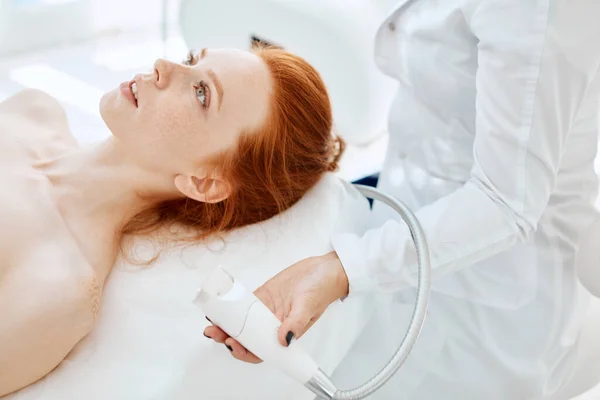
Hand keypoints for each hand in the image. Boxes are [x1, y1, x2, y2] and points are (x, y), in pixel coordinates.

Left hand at [204, 251, 348, 362]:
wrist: (324, 269)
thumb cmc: (322, 289)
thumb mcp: (308, 307)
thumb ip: (296, 324)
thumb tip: (283, 340)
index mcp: (284, 334)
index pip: (261, 350)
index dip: (244, 351)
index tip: (232, 344)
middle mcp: (272, 326)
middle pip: (246, 338)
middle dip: (228, 338)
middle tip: (213, 332)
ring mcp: (266, 311)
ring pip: (241, 322)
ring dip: (226, 324)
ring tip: (211, 321)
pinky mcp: (263, 297)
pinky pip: (243, 304)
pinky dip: (231, 307)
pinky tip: (220, 306)